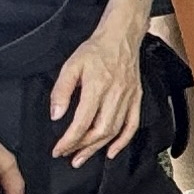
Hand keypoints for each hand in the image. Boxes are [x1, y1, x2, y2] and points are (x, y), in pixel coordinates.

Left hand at [46, 8, 148, 165]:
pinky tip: (112, 152)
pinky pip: (132, 125)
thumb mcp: (71, 66)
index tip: (58, 149)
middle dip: (82, 148)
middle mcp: (115, 95)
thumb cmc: (95, 50)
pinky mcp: (137, 98)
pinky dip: (123, 142)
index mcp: (97, 86)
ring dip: (98, 148)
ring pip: (114, 131)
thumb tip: (56, 114)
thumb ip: (61, 91)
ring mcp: (128, 98)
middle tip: (69, 157)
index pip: (82, 122)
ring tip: (83, 157)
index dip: (69, 140)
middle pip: (100, 131)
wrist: (121, 37)